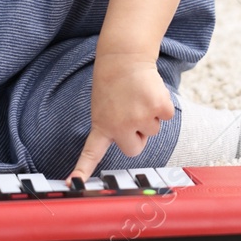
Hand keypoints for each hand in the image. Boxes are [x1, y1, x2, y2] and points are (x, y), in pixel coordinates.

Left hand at [70, 53, 174, 180]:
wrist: (124, 56)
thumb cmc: (114, 81)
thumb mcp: (103, 106)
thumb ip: (114, 126)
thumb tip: (135, 138)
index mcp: (102, 125)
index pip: (91, 153)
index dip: (83, 170)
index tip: (74, 184)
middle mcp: (120, 126)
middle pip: (135, 149)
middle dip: (139, 136)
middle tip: (132, 113)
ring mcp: (139, 117)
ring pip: (153, 130)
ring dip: (150, 115)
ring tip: (138, 96)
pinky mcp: (157, 106)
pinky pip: (166, 116)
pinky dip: (163, 105)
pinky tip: (150, 91)